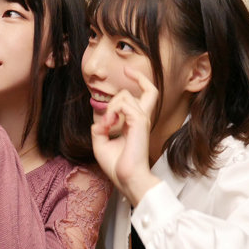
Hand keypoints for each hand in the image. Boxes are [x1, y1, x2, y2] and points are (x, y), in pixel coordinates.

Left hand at [91, 68, 160, 205]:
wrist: (127, 179)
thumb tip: (99, 119)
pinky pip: (124, 104)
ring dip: (111, 107)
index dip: (139, 80)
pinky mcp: (140, 123)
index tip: (128, 69)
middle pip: (149, 89)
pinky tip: (109, 126)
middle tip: (122, 79)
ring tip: (107, 124)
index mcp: (136, 123)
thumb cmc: (117, 165)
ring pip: (126, 95)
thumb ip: (99, 128)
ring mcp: (142, 120)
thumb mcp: (101, 143)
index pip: (145, 95)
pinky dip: (112, 112)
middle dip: (136, 78)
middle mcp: (142, 119)